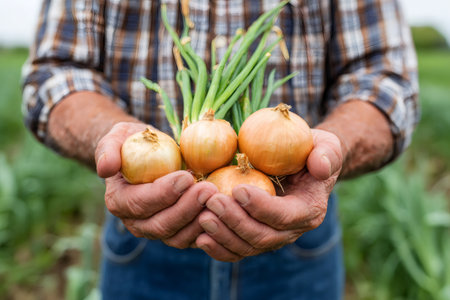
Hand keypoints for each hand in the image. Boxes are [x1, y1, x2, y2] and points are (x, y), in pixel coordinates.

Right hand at [95, 122, 216, 247]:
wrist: (150, 155)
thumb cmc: (134, 143)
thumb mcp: (118, 137)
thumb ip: (107, 149)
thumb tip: (106, 168)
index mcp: (119, 201)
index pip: (140, 203)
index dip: (163, 193)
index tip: (186, 177)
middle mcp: (136, 222)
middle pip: (161, 225)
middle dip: (186, 208)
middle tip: (208, 189)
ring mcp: (157, 230)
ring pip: (178, 236)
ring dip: (199, 220)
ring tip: (217, 199)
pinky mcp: (177, 232)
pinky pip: (192, 238)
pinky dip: (208, 229)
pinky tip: (221, 212)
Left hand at [196, 129, 342, 260]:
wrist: (302, 165)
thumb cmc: (312, 150)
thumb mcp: (326, 146)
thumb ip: (327, 154)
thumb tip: (321, 166)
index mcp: (309, 210)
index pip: (284, 216)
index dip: (261, 207)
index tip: (238, 189)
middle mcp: (291, 230)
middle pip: (262, 237)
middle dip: (235, 221)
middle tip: (212, 201)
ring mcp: (272, 237)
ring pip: (246, 247)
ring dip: (223, 235)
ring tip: (201, 217)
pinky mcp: (254, 237)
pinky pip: (236, 250)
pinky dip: (218, 247)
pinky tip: (200, 237)